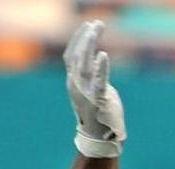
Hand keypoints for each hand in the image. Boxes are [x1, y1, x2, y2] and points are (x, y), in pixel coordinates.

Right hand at [64, 20, 125, 157]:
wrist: (101, 139)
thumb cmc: (101, 114)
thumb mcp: (95, 91)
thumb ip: (94, 75)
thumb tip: (97, 59)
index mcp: (73, 83)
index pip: (71, 55)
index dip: (77, 39)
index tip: (87, 25)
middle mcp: (76, 86)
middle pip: (76, 55)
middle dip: (85, 37)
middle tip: (96, 23)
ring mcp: (86, 93)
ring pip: (84, 64)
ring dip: (90, 44)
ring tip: (97, 29)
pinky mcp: (99, 100)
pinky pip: (98, 81)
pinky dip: (100, 67)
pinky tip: (103, 55)